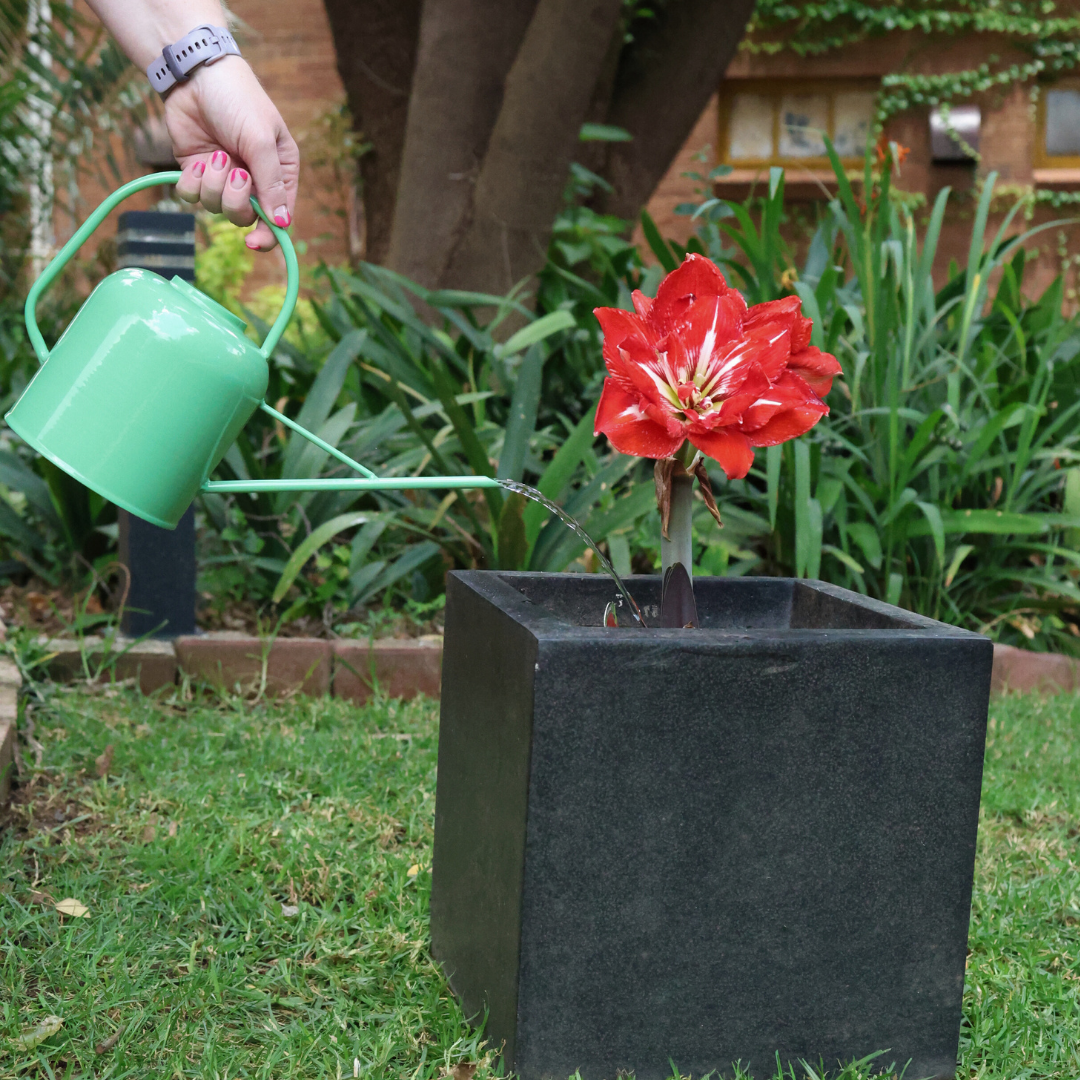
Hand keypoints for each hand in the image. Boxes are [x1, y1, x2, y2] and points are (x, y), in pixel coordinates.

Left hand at [169, 57, 298, 250]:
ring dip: (213, 185)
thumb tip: (282, 223)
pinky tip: (198, 160)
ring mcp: (224, 178)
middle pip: (245, 218)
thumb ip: (271, 184)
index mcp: (280, 173)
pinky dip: (192, 182)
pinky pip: (192, 197)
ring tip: (214, 156)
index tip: (253, 243)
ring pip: (216, 208)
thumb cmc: (238, 101)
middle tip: (234, 173)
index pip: (279, 217)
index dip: (268, 235)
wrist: (195, 75)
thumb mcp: (261, 141)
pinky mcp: (197, 172)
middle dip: (235, 200)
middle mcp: (253, 180)